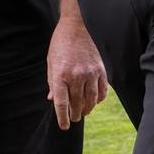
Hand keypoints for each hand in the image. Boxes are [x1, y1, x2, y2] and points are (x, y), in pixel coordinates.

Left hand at [47, 15, 107, 129]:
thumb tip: (53, 101)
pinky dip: (99, 99)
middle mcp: (76, 75)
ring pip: (91, 100)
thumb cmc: (59, 46)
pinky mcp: (100, 69)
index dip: (63, 118)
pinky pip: (102, 90)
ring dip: (87, 109)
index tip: (64, 126)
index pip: (62, 104)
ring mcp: (90, 72)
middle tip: (74, 118)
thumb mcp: (51, 64)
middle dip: (75, 114)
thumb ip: (52, 83)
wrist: (74, 27)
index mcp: (60, 75)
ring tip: (84, 111)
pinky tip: (95, 101)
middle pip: (77, 104)